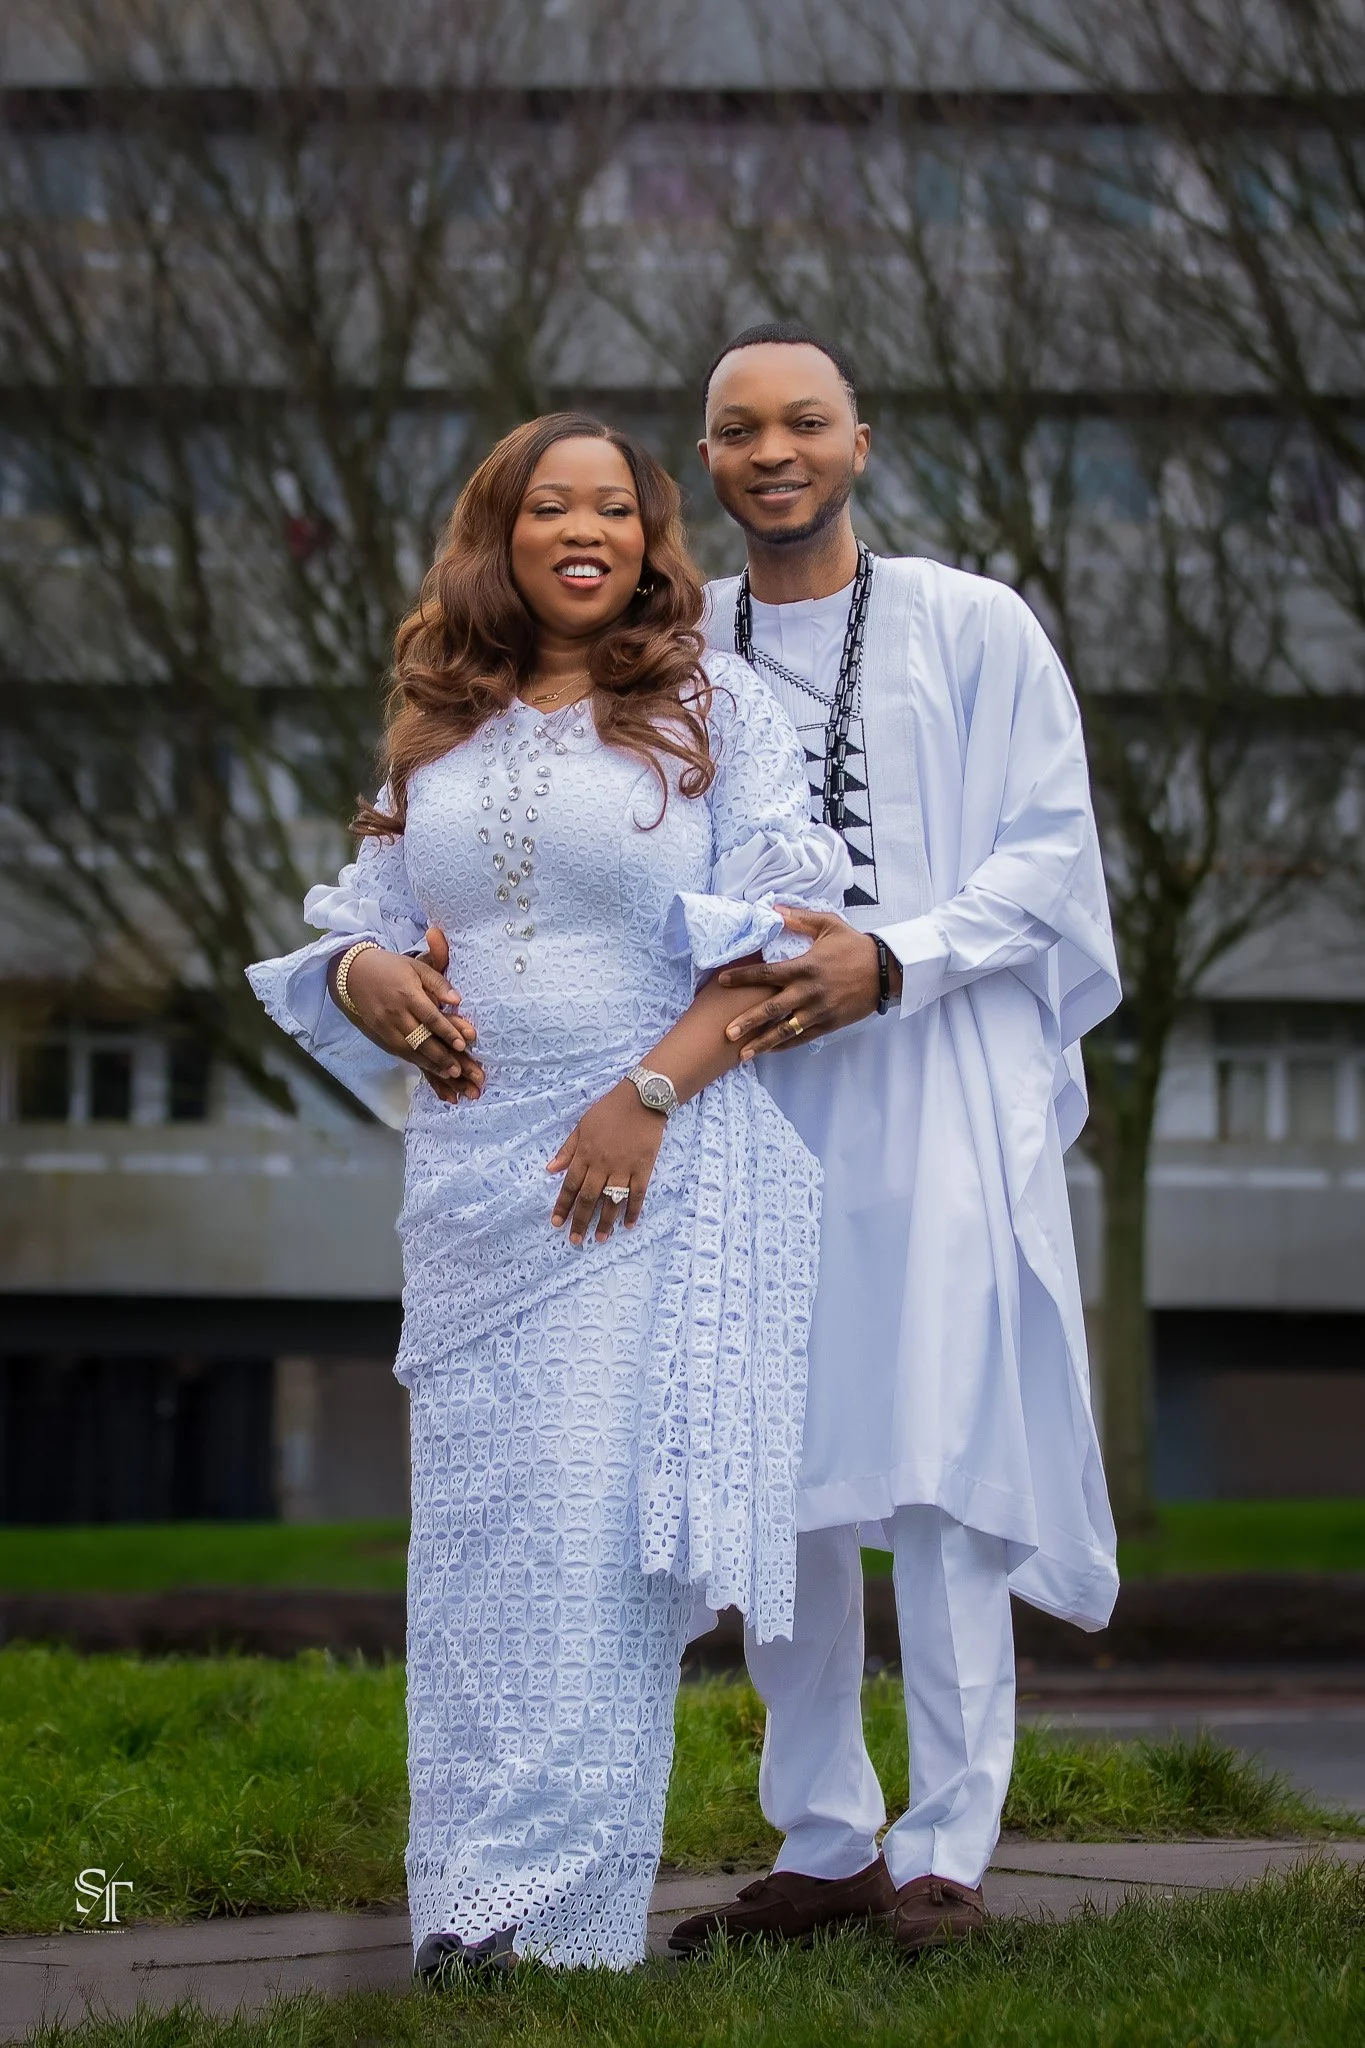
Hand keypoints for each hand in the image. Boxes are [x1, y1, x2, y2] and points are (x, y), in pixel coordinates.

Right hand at [331, 941, 483, 1103]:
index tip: (462, 1045)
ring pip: (409, 1050)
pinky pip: (398, 1051)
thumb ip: (438, 983)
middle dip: (440, 1056)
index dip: (447, 1032)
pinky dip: (414, 1061)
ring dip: (429, 1063)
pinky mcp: (378, 1034)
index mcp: (408, 994)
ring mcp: (385, 1026)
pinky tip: (428, 1067)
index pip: (431, 1017)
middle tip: (458, 1070)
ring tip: (448, 1074)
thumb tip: (457, 1000)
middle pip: (420, 1039)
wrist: (353, 973)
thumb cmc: (390, 967)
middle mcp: (396, 1013)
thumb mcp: (417, 967)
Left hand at [546, 1079, 667, 1244]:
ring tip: (599, 1238)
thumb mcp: (582, 1125)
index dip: (562, 1205)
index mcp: (585, 1154)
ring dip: (604, 1222)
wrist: (642, 1099)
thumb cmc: (610, 1110)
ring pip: (611, 1201)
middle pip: (589, 1199)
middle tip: (575, 1240)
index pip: (570, 1185)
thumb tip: (550, 1169)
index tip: (556, 1222)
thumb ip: (567, 1149)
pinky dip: (632, 1211)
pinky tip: (628, 1225)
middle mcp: (602, 1165)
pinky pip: (637, 1195)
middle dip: (580, 1221)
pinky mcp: (643, 1169)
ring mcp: (624, 1168)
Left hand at [717, 906, 901, 1056]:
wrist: (887, 970)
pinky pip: (802, 1038)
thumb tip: (773, 909)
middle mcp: (809, 992)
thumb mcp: (828, 925)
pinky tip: (769, 1051)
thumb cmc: (855, 945)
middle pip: (771, 1009)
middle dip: (747, 1021)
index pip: (767, 974)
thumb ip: (799, 919)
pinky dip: (784, 1045)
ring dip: (763, 1043)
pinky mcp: (829, 1023)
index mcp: (805, 966)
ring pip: (785, 1030)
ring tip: (742, 1055)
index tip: (722, 981)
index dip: (743, 977)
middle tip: (726, 1033)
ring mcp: (819, 1011)